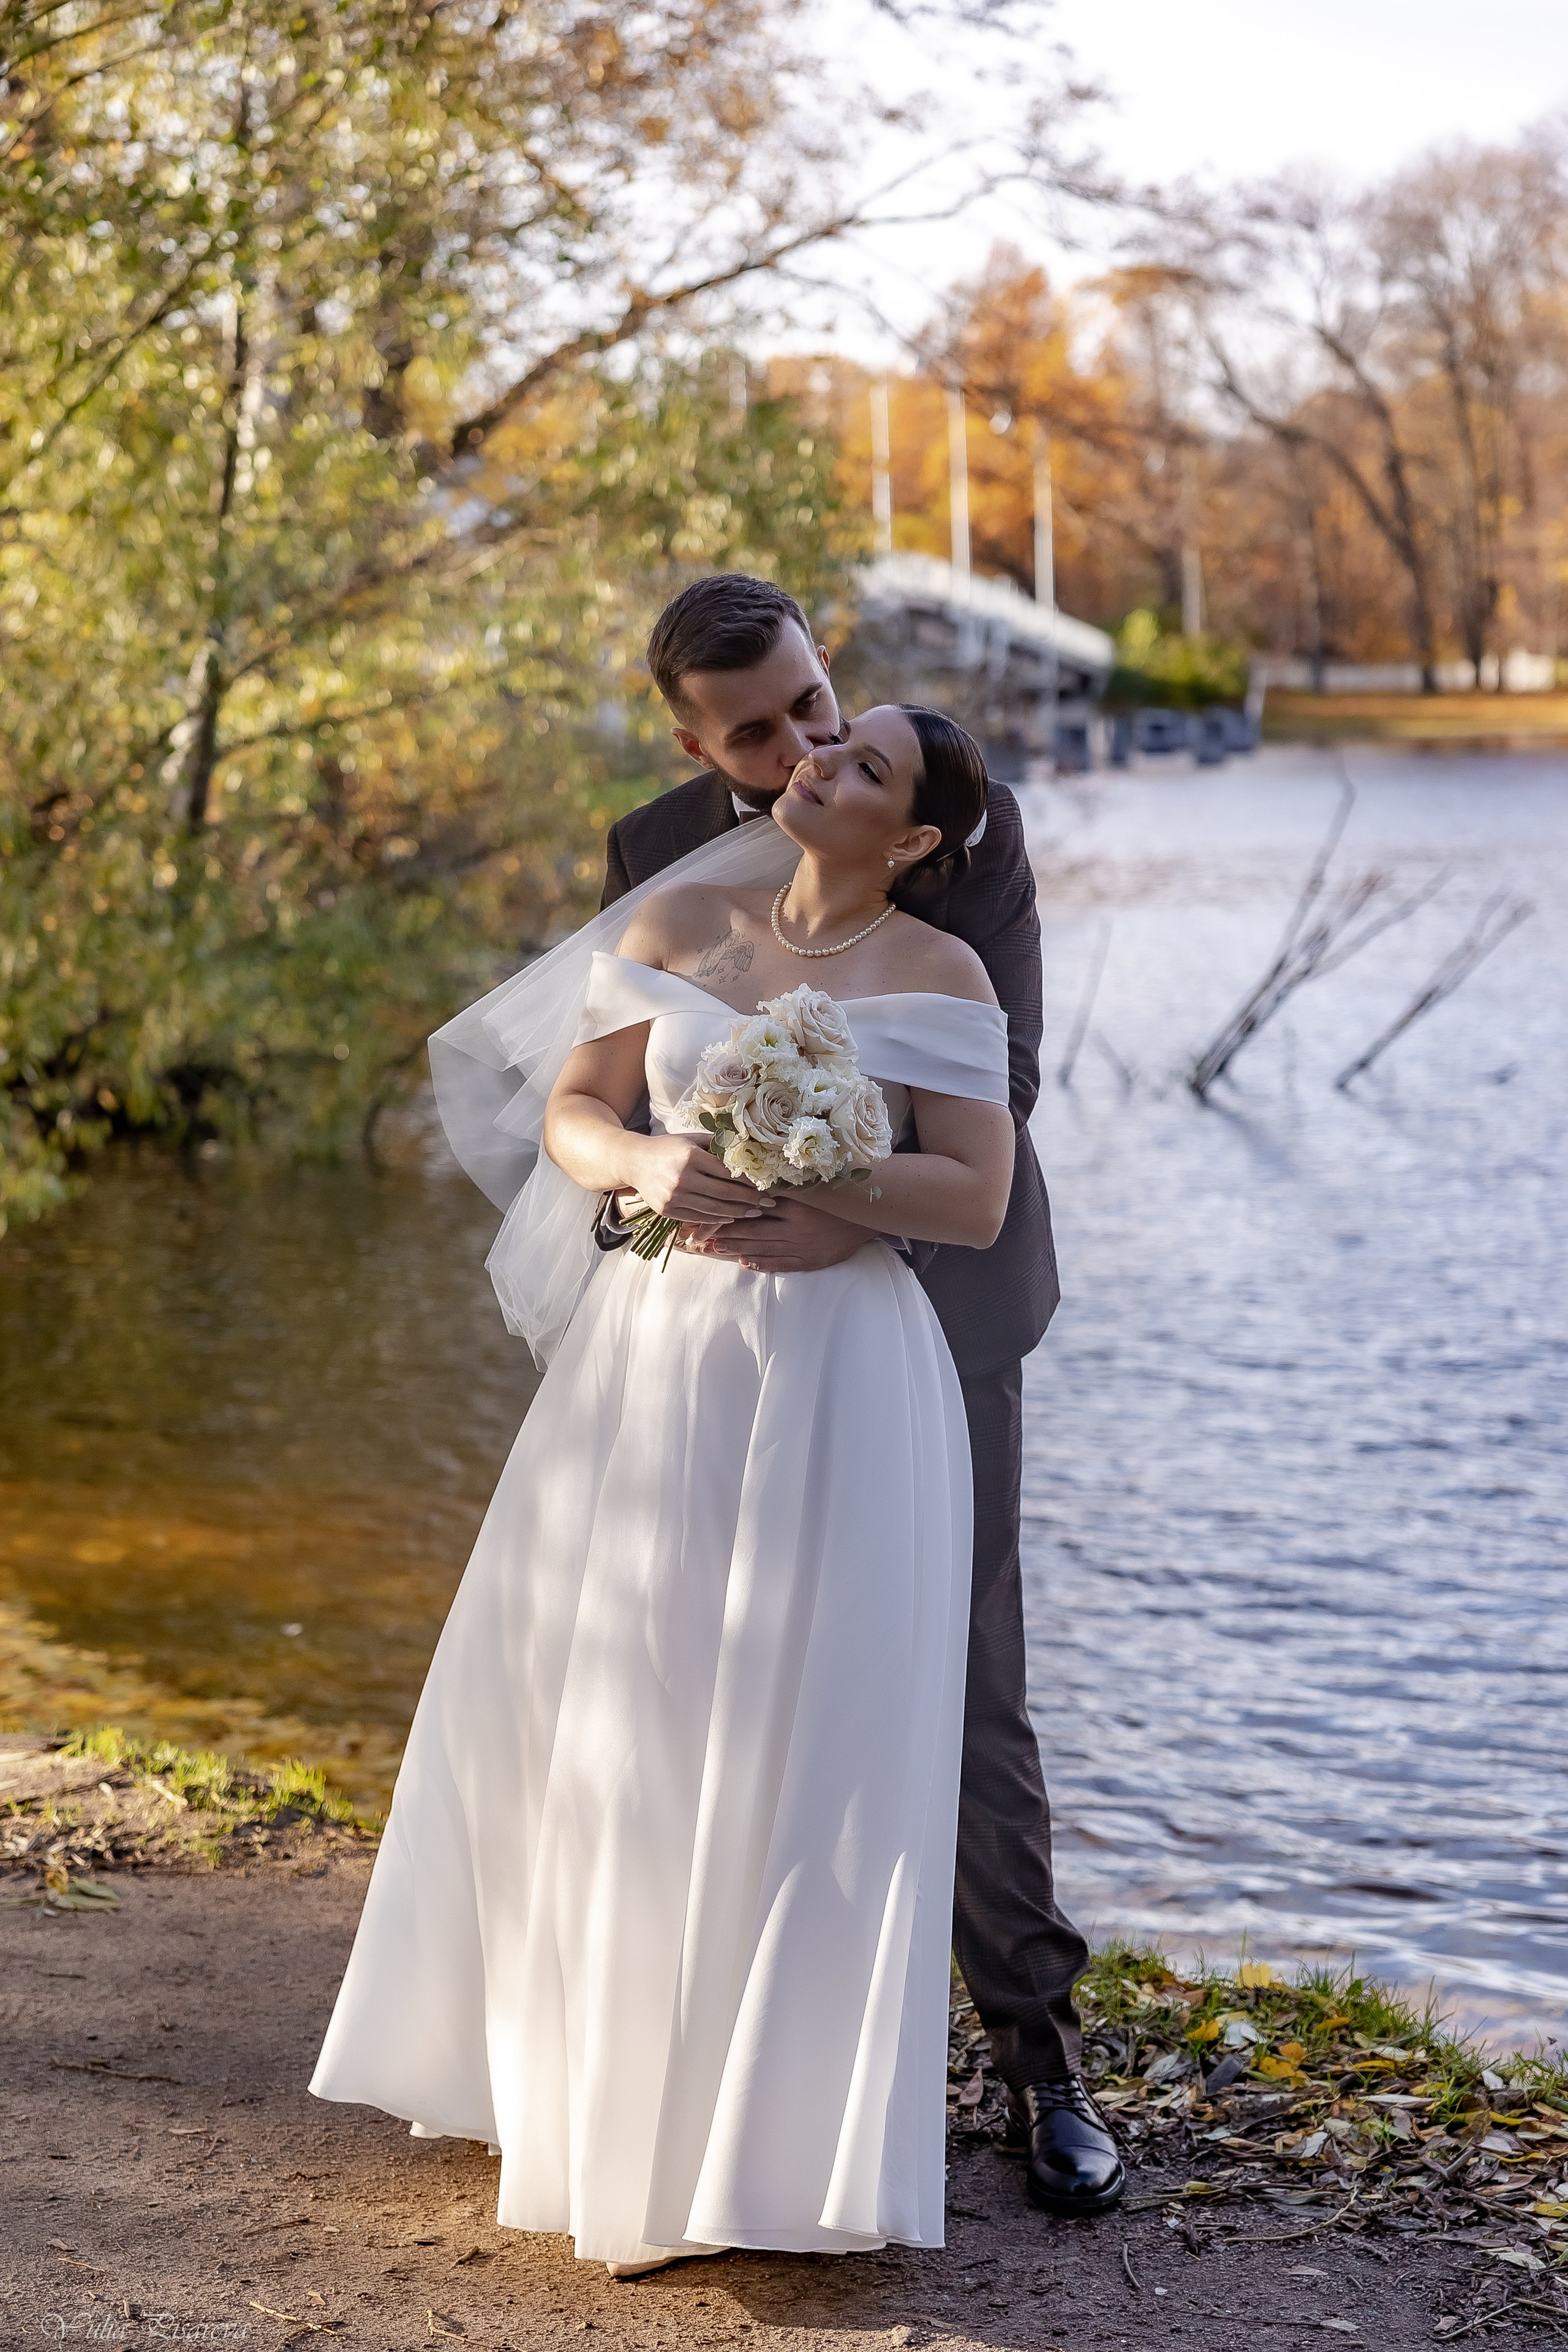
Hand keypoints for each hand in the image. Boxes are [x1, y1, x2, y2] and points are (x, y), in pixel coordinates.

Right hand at [624, 1134, 768, 1227]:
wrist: (634, 1162)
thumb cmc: (668, 1148)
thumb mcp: (691, 1139)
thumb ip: (717, 1145)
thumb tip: (747, 1152)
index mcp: (691, 1156)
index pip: (728, 1172)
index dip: (750, 1181)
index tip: (765, 1185)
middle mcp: (682, 1178)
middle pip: (725, 1193)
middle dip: (750, 1199)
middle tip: (767, 1202)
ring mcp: (674, 1197)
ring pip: (714, 1209)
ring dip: (738, 1212)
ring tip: (754, 1211)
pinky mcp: (668, 1210)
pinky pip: (699, 1217)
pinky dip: (718, 1218)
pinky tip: (732, 1216)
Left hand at [686, 1190, 870, 1273]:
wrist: (871, 1215)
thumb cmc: (837, 1194)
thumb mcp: (812, 1182)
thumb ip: (784, 1182)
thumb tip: (750, 1180)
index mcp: (796, 1201)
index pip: (754, 1207)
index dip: (729, 1211)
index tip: (708, 1212)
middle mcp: (797, 1225)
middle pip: (753, 1230)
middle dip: (725, 1234)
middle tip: (701, 1237)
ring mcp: (803, 1246)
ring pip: (763, 1249)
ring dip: (737, 1249)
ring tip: (716, 1248)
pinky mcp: (812, 1261)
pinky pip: (781, 1264)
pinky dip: (761, 1263)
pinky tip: (745, 1262)